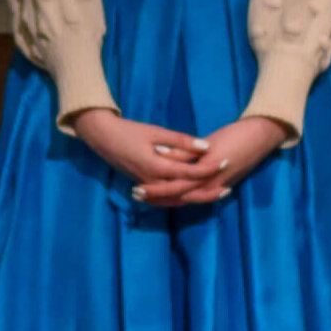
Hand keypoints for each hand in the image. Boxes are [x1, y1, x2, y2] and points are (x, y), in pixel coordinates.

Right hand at [72, 109, 216, 195]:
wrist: (102, 137)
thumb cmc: (129, 131)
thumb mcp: (157, 132)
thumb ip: (182, 141)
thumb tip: (206, 146)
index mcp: (157, 167)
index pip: (190, 172)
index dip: (209, 167)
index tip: (225, 160)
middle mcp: (153, 182)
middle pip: (186, 193)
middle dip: (208, 192)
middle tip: (228, 189)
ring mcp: (148, 186)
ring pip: (177, 199)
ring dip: (196, 198)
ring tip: (215, 195)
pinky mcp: (144, 185)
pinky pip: (166, 199)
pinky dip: (181, 199)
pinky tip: (191, 196)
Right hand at [131, 117, 287, 207]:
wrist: (261, 136)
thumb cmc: (243, 148)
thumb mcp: (223, 164)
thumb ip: (206, 172)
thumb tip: (193, 175)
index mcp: (211, 186)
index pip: (182, 197)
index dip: (163, 198)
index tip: (144, 196)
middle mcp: (209, 184)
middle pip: (178, 194)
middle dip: (156, 195)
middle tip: (136, 194)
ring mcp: (211, 172)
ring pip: (181, 183)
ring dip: (161, 183)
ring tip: (142, 179)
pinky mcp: (213, 159)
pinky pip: (188, 162)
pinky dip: (173, 157)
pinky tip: (158, 151)